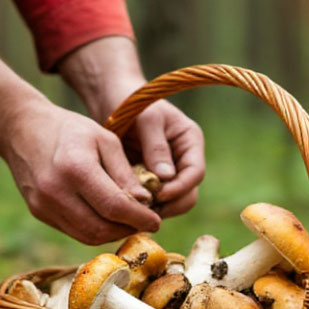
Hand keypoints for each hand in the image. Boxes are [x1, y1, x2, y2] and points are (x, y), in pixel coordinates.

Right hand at [0, 37, 161, 243]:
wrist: (22, 129)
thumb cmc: (70, 129)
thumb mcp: (104, 139)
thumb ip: (125, 173)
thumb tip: (145, 203)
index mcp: (76, 168)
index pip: (115, 206)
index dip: (140, 218)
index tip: (156, 219)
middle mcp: (55, 192)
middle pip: (101, 228)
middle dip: (128, 229)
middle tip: (145, 222)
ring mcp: (43, 206)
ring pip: (87, 236)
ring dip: (113, 234)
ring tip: (129, 222)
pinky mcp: (38, 213)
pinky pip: (74, 231)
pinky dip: (95, 230)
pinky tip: (108, 219)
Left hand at [117, 98, 203, 218]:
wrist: (112, 101)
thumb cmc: (133, 103)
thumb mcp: (147, 120)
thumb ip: (157, 148)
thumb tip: (166, 179)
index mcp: (190, 142)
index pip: (196, 173)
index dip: (179, 188)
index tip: (158, 194)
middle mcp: (184, 160)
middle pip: (188, 194)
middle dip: (169, 203)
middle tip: (144, 207)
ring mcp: (168, 173)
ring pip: (172, 203)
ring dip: (156, 208)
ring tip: (134, 206)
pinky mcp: (151, 182)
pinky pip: (153, 201)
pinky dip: (143, 205)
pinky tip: (127, 203)